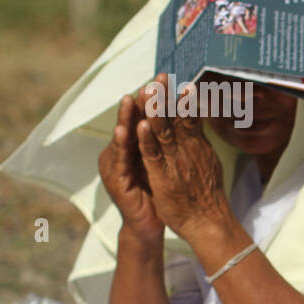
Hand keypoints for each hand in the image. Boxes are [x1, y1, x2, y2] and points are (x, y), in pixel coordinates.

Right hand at [98, 84, 165, 243]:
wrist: (150, 222)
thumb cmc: (162, 192)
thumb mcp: (168, 162)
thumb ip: (172, 141)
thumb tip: (187, 117)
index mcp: (138, 144)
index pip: (147, 116)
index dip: (157, 99)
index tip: (167, 80)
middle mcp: (124, 149)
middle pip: (136, 120)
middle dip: (144, 101)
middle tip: (152, 82)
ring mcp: (117, 162)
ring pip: (124, 135)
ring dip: (128, 116)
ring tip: (132, 98)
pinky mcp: (116, 177)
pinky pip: (120, 158)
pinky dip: (122, 143)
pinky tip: (124, 129)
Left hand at [134, 74, 234, 243]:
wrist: (209, 223)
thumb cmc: (208, 198)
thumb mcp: (210, 165)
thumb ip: (201, 147)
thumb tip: (200, 131)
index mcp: (199, 147)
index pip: (190, 117)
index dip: (183, 99)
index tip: (180, 81)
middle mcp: (189, 150)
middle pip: (176, 118)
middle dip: (167, 96)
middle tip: (161, 76)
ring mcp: (175, 162)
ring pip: (163, 131)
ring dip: (155, 110)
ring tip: (149, 90)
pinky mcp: (163, 176)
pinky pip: (153, 154)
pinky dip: (147, 139)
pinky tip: (142, 124)